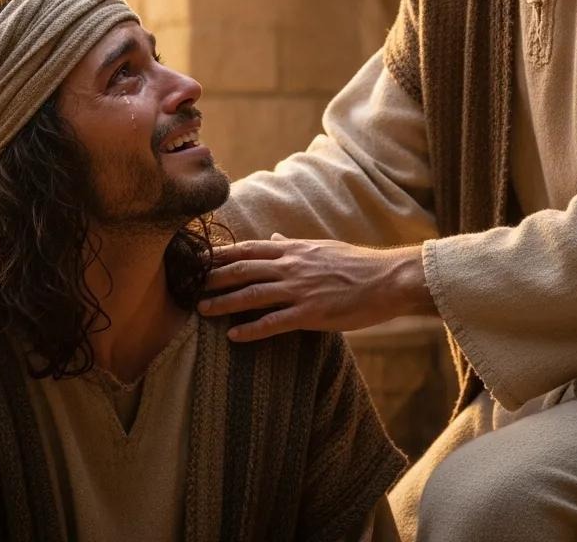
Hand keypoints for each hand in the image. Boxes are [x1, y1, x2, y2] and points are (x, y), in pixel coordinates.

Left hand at [198, 235, 435, 341]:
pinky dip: (252, 329)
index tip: (199, 259)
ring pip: (252, 295)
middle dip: (213, 278)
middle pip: (242, 269)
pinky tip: (234, 337)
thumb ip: (294, 246)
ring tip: (202, 310)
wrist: (387, 278)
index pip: (248, 248)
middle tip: (189, 285)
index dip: (221, 254)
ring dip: (223, 303)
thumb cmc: (357, 264)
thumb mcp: (322, 248)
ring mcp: (299, 289)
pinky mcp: (310, 313)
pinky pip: (274, 322)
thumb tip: (275, 239)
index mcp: (294, 249)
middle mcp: (291, 266)